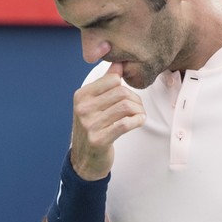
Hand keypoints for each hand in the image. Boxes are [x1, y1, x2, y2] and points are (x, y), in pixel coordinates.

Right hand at [70, 62, 145, 180]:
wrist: (84, 159)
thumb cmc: (93, 127)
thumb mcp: (94, 103)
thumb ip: (106, 82)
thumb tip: (119, 63)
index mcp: (81, 95)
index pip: (113, 79)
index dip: (126, 86)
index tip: (130, 97)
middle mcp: (83, 108)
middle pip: (121, 93)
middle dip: (136, 99)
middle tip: (138, 108)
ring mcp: (89, 124)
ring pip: (126, 107)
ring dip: (139, 110)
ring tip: (139, 115)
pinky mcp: (99, 140)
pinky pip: (125, 124)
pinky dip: (137, 121)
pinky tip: (139, 122)